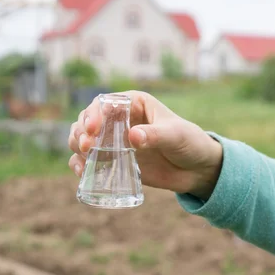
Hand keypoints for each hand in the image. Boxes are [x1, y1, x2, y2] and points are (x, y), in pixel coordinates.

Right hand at [68, 90, 222, 199]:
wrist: (198, 169)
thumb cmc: (190, 143)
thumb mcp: (175, 136)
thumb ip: (155, 135)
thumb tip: (133, 137)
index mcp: (134, 104)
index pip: (105, 103)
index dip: (94, 114)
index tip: (92, 129)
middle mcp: (120, 120)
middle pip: (88, 120)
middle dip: (81, 131)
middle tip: (86, 146)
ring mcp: (116, 141)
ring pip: (84, 138)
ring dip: (77, 146)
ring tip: (82, 157)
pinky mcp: (116, 160)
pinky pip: (91, 160)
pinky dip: (81, 164)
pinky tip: (81, 171)